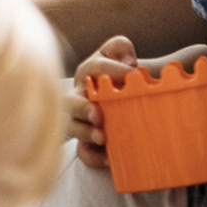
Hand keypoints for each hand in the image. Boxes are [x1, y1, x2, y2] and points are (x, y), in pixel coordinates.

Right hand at [67, 36, 139, 169]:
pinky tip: (109, 159)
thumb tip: (128, 60)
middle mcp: (81, 95)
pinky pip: (84, 152)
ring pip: (72, 126)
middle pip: (70, 100)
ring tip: (102, 138)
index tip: (133, 73)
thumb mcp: (126, 59)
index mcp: (91, 73)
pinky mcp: (88, 143)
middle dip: (81, 108)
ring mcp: (82, 120)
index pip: (94, 66)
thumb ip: (122, 48)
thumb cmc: (128, 81)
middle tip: (98, 115)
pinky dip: (94, 156)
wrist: (136, 106)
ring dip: (84, 131)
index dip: (110, 69)